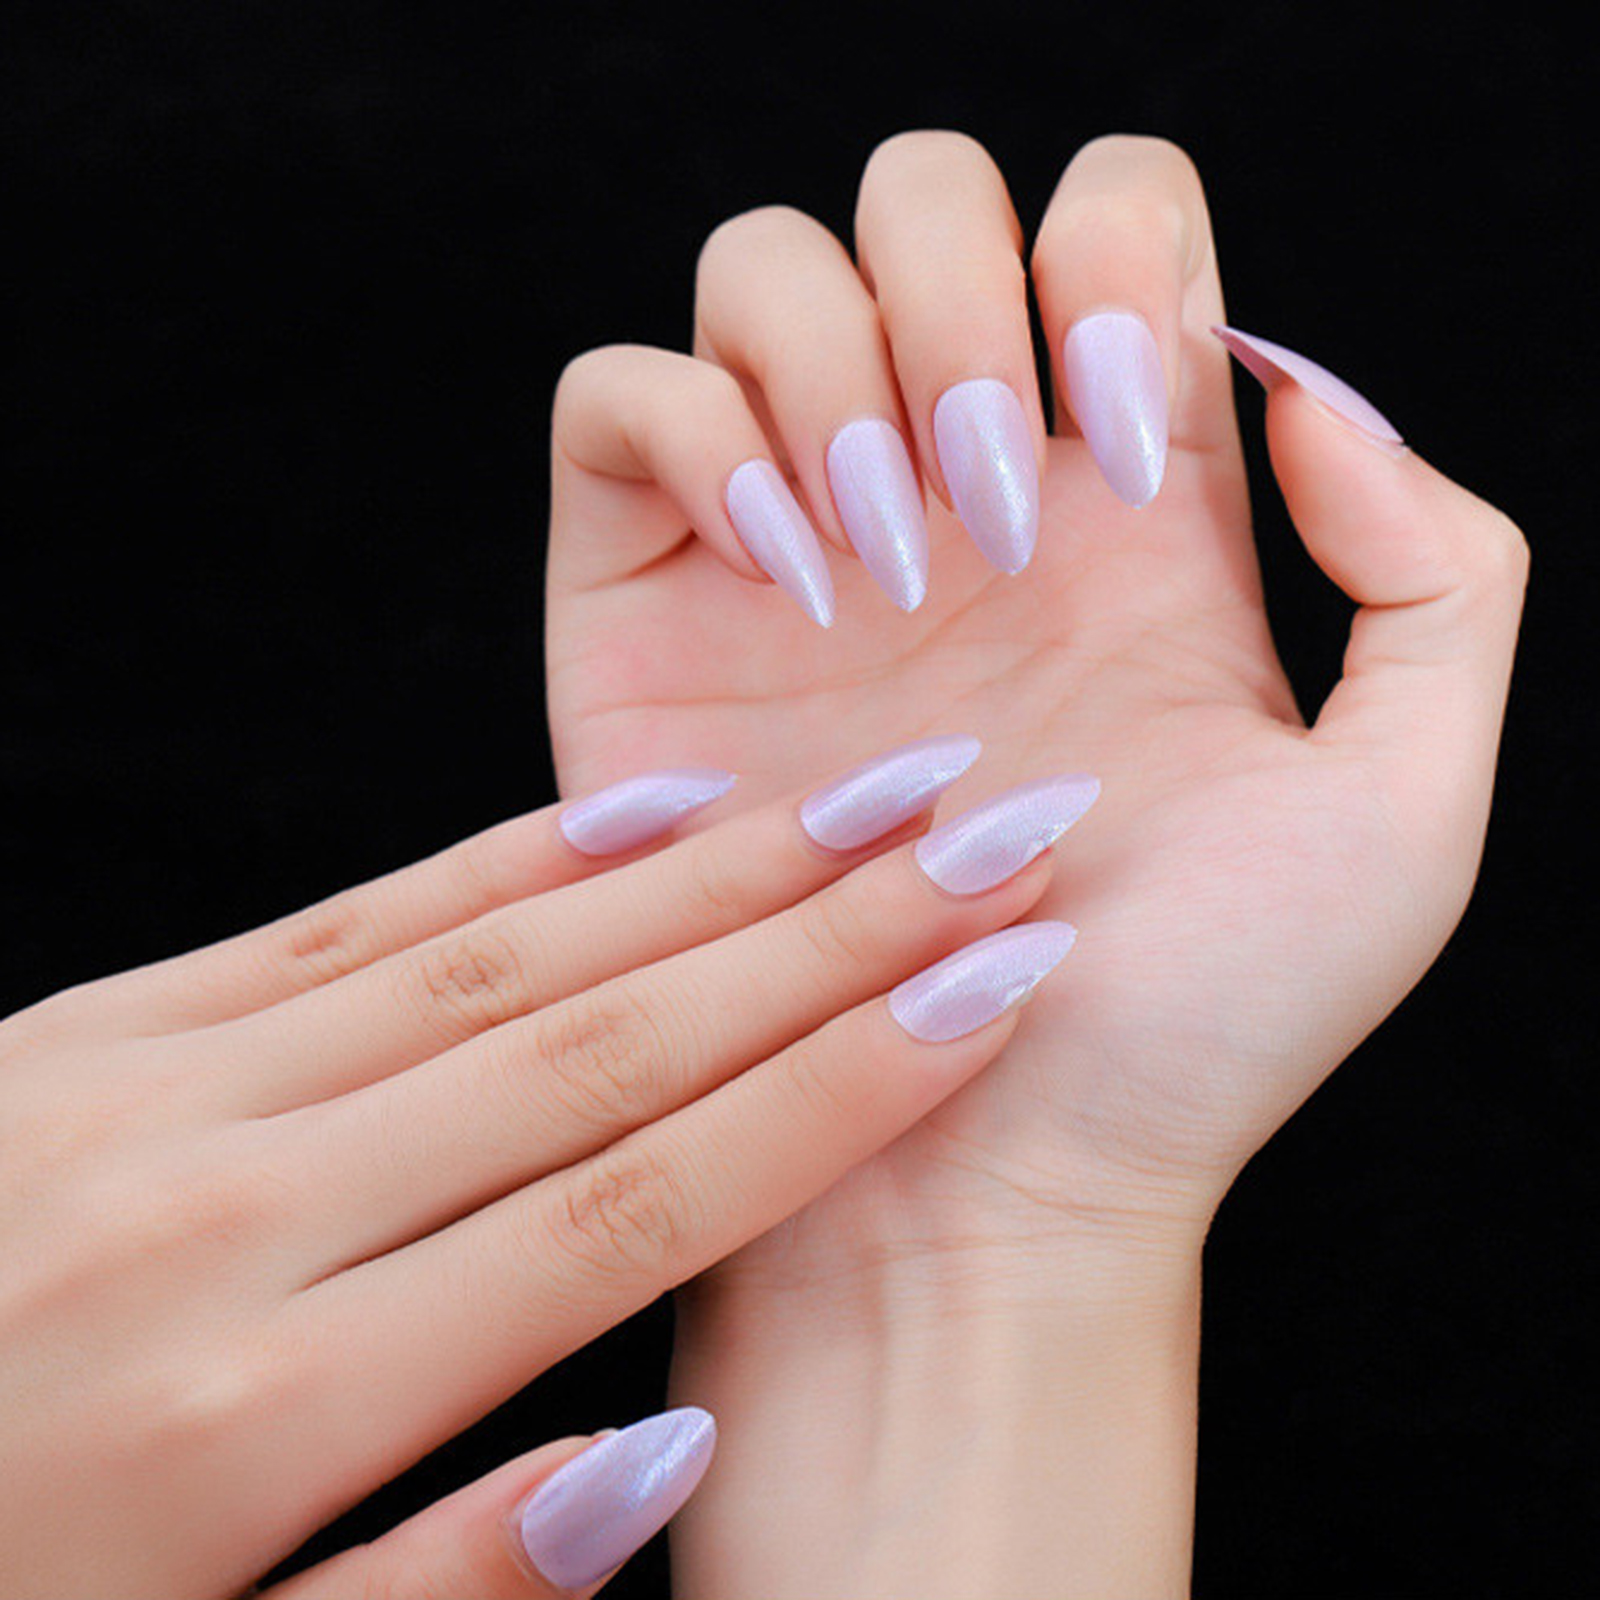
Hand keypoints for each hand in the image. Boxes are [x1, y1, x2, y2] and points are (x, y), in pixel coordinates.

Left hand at [0, 750, 1067, 1597]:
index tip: (985, 994)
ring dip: (706, 876)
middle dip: (822, 939)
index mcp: (265, 1409)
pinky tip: (646, 809)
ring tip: (858, 807)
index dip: (835, 1097)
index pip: (632, 1213)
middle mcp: (223, 1210)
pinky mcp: (94, 1024)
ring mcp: (145, 1088)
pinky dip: (519, 858)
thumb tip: (659, 1456)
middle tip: (978, 841)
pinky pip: (356, 917)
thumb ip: (441, 1590)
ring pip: (498, 955)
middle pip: (601, 1049)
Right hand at [543, 131, 1527, 1593]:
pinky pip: (617, 393)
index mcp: (1125, 515)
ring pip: (758, 266)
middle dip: (954, 293)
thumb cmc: (1187, 1033)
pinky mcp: (646, 603)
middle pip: (919, 193)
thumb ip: (1437, 576)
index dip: (1113, 261)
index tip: (1120, 456)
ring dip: (824, 367)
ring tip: (874, 565)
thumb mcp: (1395, 816)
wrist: (985, 1181)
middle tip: (982, 509)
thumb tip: (1293, 383)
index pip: (1111, 223)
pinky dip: (686, 431)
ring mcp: (790, 540)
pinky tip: (772, 574)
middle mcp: (951, 497)